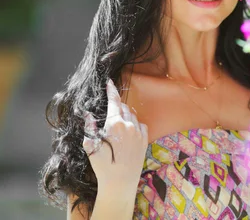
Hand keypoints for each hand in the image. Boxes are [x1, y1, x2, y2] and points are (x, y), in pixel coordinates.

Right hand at [82, 79, 147, 195]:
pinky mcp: (145, 140)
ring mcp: (139, 132)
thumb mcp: (91, 147)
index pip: (114, 102)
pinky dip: (134, 121)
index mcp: (115, 124)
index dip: (111, 90)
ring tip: (116, 117)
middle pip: (122, 107)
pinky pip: (140, 124)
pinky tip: (128, 127)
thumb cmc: (103, 166)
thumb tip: (88, 114)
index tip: (109, 81)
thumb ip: (90, 128)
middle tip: (109, 102)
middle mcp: (130, 125)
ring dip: (124, 112)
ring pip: (132, 114)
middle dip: (116, 103)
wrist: (121, 183)